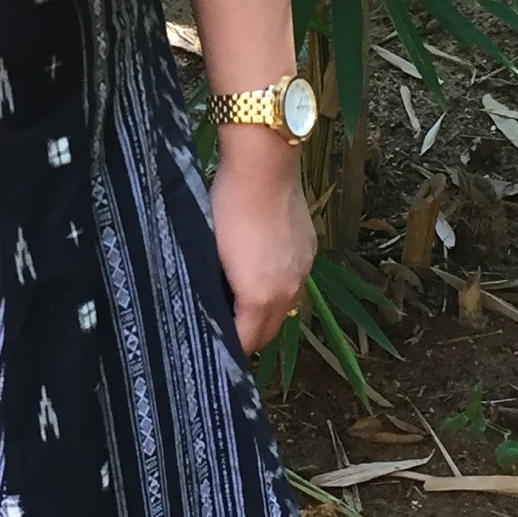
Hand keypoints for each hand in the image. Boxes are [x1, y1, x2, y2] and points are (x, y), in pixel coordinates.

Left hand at [208, 130, 316, 353]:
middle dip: (247, 336)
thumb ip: (212, 290)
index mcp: (260, 297)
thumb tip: (208, 308)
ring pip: (283, 308)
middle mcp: (288, 291)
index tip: (211, 350)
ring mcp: (303, 270)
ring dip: (263, 313)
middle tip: (222, 332)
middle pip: (268, 332)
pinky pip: (293, 283)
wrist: (264, 166)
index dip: (227, 350)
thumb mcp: (209, 253)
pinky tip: (258, 271)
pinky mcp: (309, 251)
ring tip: (238, 304)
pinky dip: (276, 288)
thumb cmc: (226, 207)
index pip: (246, 343)